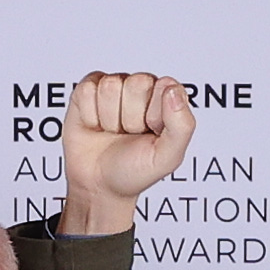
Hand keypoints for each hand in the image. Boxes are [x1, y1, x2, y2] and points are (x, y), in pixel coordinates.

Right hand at [59, 71, 196, 236]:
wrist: (99, 186)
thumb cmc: (134, 170)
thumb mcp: (168, 158)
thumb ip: (182, 126)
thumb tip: (172, 90)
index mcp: (166, 97)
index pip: (165, 86)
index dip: (155, 115)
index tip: (151, 133)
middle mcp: (142, 87)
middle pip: (136, 83)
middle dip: (131, 117)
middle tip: (129, 134)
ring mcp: (115, 85)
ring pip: (110, 87)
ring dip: (109, 119)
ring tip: (113, 132)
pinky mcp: (88, 89)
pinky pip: (87, 90)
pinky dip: (89, 116)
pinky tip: (96, 126)